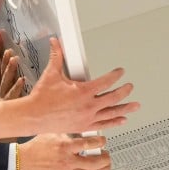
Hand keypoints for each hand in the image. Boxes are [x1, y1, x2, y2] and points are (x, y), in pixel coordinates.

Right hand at [0, 38, 138, 138]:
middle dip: (124, 91)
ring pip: (112, 113)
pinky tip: (121, 120)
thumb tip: (56, 43)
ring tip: (135, 106)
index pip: (106, 81)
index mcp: (83, 92)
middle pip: (113, 97)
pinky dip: (114, 122)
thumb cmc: (42, 98)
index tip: (120, 72)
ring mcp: (87, 118)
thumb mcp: (51, 74)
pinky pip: (103, 125)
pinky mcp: (83, 127)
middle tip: (130, 87)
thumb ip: (57, 56)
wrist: (34, 117)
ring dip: (125, 108)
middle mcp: (88, 106)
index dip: (116, 75)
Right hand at [16, 133, 110, 169]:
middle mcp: (68, 160)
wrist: (25, 161)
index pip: (89, 144)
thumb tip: (80, 127)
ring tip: (107, 165)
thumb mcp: (53, 133)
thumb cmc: (37, 147)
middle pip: (94, 162)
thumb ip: (68, 132)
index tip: (103, 140)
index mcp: (66, 146)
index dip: (100, 142)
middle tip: (106, 154)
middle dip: (105, 158)